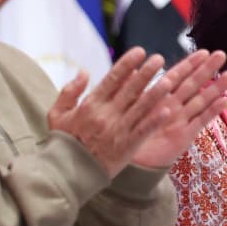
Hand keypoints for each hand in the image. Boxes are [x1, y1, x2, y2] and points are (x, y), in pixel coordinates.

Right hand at [47, 47, 177, 177]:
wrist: (68, 173)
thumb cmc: (63, 142)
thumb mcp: (57, 114)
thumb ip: (69, 91)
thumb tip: (84, 71)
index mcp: (91, 104)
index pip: (112, 79)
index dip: (127, 64)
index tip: (140, 52)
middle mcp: (106, 114)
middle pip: (130, 89)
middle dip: (146, 72)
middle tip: (159, 59)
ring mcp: (118, 130)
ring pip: (140, 108)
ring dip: (155, 93)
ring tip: (169, 80)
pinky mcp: (126, 147)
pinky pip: (143, 131)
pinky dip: (155, 121)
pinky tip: (168, 110)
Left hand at [132, 50, 226, 168]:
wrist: (131, 161)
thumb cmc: (130, 132)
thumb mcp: (130, 107)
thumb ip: (132, 89)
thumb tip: (131, 68)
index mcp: (161, 97)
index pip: (178, 75)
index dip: (190, 64)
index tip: (203, 51)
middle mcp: (175, 106)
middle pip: (194, 84)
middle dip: (207, 69)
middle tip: (221, 54)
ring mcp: (182, 120)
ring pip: (201, 100)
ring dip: (216, 88)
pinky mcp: (185, 136)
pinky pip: (200, 122)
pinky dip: (211, 112)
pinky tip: (223, 101)